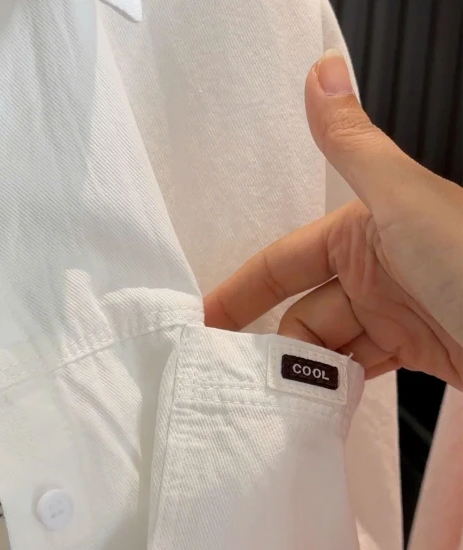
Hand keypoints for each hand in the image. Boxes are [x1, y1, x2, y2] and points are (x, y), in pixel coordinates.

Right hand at [204, 50, 462, 389]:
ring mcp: (395, 313)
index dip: (243, 291)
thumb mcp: (402, 200)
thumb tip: (322, 72)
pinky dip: (342, 385)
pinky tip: (325, 403)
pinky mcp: (416, 351)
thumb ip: (352, 146)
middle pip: (303, 312)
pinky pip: (363, 368)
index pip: (285, 262)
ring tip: (282, 402)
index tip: (208, 323)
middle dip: (274, 344)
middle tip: (243, 380)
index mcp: (364, 230)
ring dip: (308, 372)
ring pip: (331, 346)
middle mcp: (376, 270)